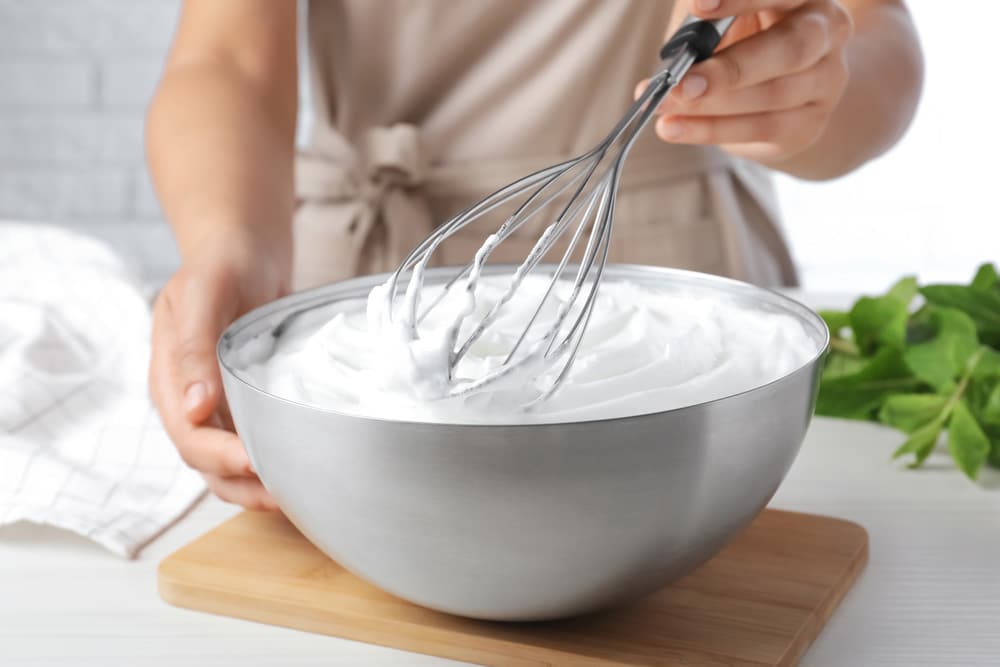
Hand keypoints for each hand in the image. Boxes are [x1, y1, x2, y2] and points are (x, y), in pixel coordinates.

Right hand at [150, 230, 288, 509]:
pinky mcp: (246, 404)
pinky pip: (254, 444)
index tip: (255, 464)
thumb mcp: (205, 293)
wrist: (243, 252)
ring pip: (229, 465)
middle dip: (244, 484)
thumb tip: (196, 407)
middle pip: (208, 462)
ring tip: (297, 496)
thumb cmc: (221, 266)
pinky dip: (273, 464)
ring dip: (258, 486)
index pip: (189, 436)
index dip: (220, 457)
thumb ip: (196, 347)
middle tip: (287, 494)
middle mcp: (191, 401)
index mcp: (170, 380)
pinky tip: (302, 473)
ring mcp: (218, 406)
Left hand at [641, 0, 853, 165]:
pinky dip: (709, 130)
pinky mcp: (807, 124)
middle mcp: (827, 32)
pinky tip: (673, 127)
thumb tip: (687, 14)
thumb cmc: (740, 35)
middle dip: (732, 69)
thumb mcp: (722, 13)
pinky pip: (759, 128)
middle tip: (682, 84)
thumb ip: (706, 13)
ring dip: (709, 106)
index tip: (698, 6)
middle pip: (791, 49)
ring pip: (771, 95)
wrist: (772, 90)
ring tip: (662, 105)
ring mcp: (825, 82)